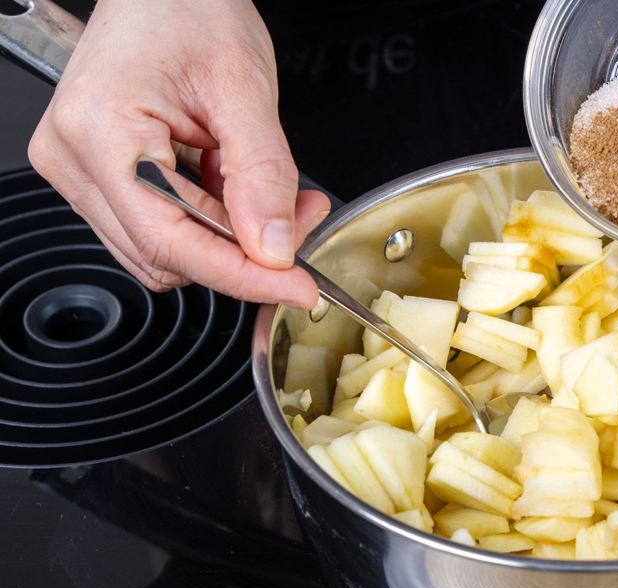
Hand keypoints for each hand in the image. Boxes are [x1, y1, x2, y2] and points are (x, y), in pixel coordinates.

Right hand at [28, 0, 328, 308]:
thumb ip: (263, 177)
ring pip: (164, 251)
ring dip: (230, 240)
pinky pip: (159, 227)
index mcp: (102, 132)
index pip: (175, 243)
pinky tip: (237, 187)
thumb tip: (274, 249)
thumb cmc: (189, 7)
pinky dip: (210, 222)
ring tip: (273, 193)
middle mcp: (74, 157)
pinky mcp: (95, 173)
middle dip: (245, 252)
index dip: (243, 276)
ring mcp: (78, 168)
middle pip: (168, 256)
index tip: (296, 287)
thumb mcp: (245, 89)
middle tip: (302, 217)